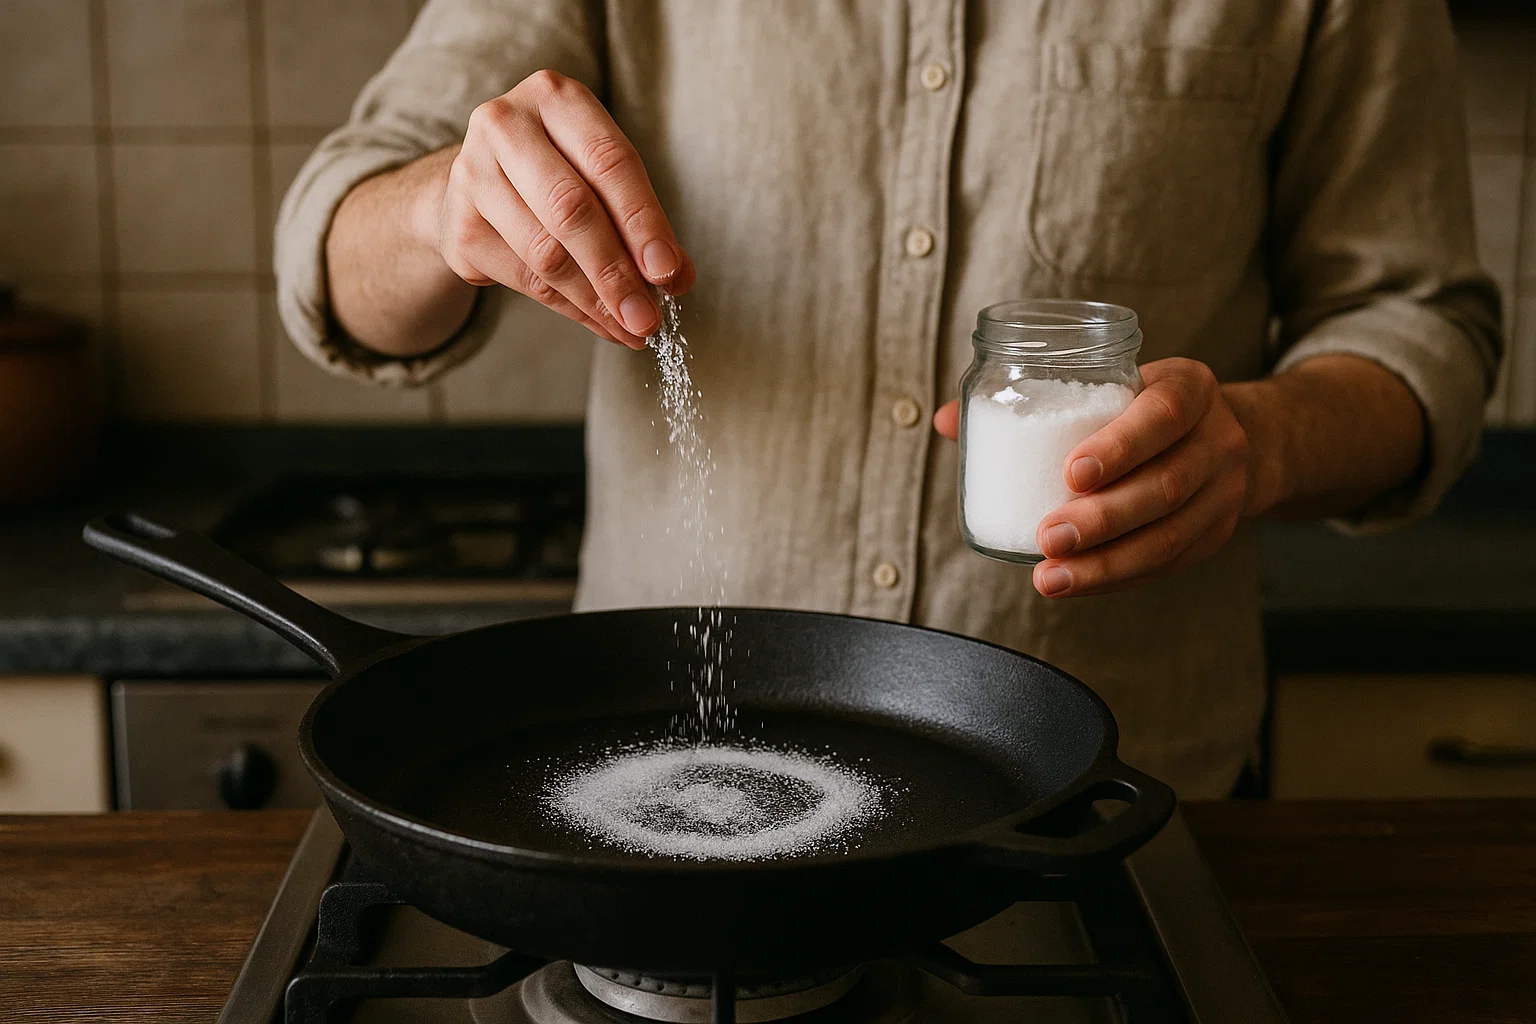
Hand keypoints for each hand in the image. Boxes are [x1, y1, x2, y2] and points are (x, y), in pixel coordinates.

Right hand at [429, 70, 695, 348]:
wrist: (480, 181)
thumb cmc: (559, 172)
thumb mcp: (605, 178)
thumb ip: (642, 223)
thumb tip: (676, 278)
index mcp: (555, 98)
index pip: (609, 162)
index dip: (642, 221)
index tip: (666, 271)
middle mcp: (506, 125)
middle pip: (571, 208)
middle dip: (616, 271)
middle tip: (647, 316)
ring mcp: (473, 174)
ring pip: (546, 253)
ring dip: (596, 300)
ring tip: (631, 327)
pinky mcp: (460, 225)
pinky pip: (526, 279)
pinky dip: (571, 308)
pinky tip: (601, 323)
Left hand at [934, 358, 1250, 596]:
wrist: (1238, 436)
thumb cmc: (1145, 407)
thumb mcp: (1110, 386)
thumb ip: (1032, 402)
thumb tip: (943, 422)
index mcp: (1189, 389)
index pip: (1161, 416)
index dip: (1119, 447)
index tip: (1070, 473)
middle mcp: (1217, 439)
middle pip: (1164, 486)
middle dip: (1102, 519)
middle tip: (1047, 537)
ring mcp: (1224, 492)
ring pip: (1169, 537)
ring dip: (1106, 565)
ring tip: (1051, 577)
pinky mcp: (1216, 534)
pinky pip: (1167, 565)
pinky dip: (1117, 578)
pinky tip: (1076, 585)